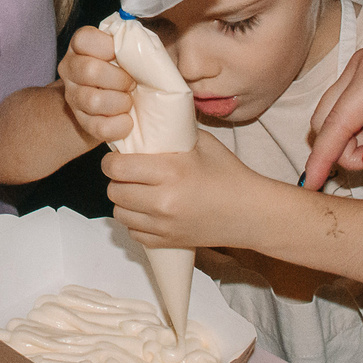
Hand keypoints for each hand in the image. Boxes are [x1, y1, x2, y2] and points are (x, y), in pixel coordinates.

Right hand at [56, 23, 137, 144]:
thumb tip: (137, 33)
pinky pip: (98, 127)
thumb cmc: (132, 69)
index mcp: (82, 46)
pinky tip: (127, 120)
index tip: (122, 55)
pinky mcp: (81, 122)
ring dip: (120, 102)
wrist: (122, 103)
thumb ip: (135, 40)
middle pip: (89, 71)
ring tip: (129, 101)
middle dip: (119, 79)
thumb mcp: (135, 50)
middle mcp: (71, 69)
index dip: (107, 47)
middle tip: (132, 82)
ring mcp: (73, 96)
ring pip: (92, 101)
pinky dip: (119, 126)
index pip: (84, 39)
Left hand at [106, 135, 260, 250]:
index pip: (117, 168)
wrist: (251, 212)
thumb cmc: (228, 174)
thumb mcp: (200, 143)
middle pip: (114, 192)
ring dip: (124, 202)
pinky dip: (136, 222)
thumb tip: (144, 120)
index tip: (117, 157)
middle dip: (117, 181)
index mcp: (170, 171)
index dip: (111, 161)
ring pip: (120, 214)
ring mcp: (164, 225)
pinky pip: (134, 233)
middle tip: (128, 174)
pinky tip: (148, 211)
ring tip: (137, 192)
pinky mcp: (168, 241)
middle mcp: (163, 201)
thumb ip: (170, 133)